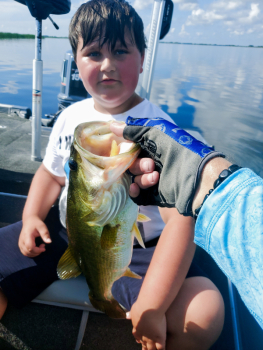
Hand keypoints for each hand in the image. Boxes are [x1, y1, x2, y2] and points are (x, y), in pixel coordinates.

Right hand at [19, 216, 50, 256]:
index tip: (44, 247)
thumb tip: (49, 242)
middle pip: (28, 252)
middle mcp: (22, 240)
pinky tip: (36, 248)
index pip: (30, 248)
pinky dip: (31, 253)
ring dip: (34, 253)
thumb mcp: (42, 227)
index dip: (38, 250)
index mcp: (27, 236)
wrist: (29, 221)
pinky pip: (24, 252)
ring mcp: (20, 243)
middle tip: (43, 246)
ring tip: (40, 247)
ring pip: (25, 254)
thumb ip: (45, 234)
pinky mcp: (20, 245)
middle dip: (37, 252)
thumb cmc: (36, 223)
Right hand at [110, 118, 224, 215]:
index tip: (124, 150)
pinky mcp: (155, 195)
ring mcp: (154, 180)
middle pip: (131, 165)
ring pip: (134, 179)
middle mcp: (154, 162)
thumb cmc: (177, 149)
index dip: (127, 150)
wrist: (195, 177)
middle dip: (138, 165)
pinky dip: (135, 192)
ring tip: (156, 177)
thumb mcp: (155, 133)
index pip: (132, 149)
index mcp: (154, 147)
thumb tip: (111, 126)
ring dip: (142, 178)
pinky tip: (136, 188)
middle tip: (152, 165)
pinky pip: (137, 195)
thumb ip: (133, 130)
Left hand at [126, 301, 165, 349]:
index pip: (137, 336)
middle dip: (144, 347)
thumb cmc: (141, 306)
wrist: (149, 308)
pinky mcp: (160, 338)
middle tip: (145, 348)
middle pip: (144, 344)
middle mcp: (143, 335)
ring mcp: (151, 338)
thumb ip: (131, 314)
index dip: (138, 339)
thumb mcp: (134, 309)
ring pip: (151, 348)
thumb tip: (127, 315)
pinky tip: (162, 349)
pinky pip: (161, 348)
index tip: (138, 340)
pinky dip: (161, 349)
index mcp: (137, 328)